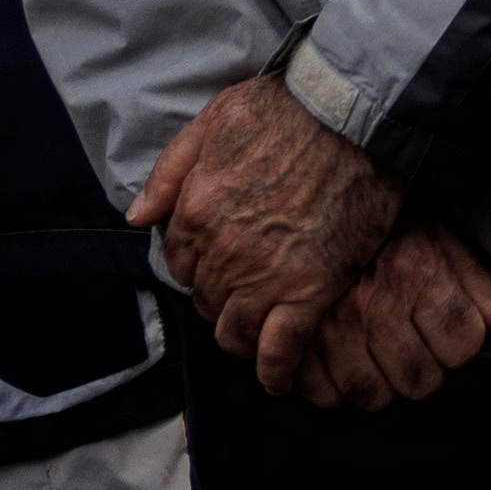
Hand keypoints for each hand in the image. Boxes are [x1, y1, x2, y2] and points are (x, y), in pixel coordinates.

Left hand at [131, 76, 406, 375]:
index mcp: (196, 211)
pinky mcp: (310, 292)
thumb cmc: (287, 109)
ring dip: (241, 337)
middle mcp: (223, 251)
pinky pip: (281, 349)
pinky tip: (277, 380)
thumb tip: (138, 217)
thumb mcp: (213, 119)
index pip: (180, 264)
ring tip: (255, 335)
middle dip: (220, 299)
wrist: (352, 115)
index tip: (219, 263)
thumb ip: (170, 171)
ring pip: (235, 331)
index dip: (199, 265)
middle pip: (207, 300)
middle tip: (243, 294)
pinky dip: (277, 371)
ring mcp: (266, 276)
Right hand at [288, 224, 490, 409]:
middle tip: (412, 346)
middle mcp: (375, 306)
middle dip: (423, 369)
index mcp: (416, 276)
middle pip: (420, 381)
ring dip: (381, 383)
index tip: (448, 330)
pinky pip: (323, 394)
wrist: (306, 198)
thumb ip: (480, 283)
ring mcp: (331, 327)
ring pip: (372, 395)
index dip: (461, 343)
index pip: (463, 346)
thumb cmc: (381, 223)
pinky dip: (332, 386)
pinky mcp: (294, 341)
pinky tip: (341, 361)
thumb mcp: (438, 236)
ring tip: (377, 356)